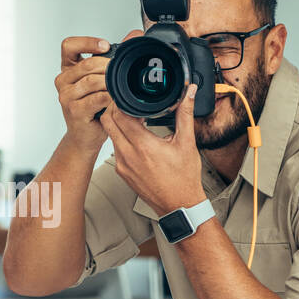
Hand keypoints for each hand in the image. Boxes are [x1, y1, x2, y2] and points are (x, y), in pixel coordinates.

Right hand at [54, 30, 142, 156]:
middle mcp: (63, 81)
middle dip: (108, 66)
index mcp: (68, 69)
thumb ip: (115, 57)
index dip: (87, 42)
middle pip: (87, 64)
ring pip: (92, 81)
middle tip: (120, 74)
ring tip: (118, 89)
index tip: (105, 46)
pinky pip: (96, 98)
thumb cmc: (94, 108)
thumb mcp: (103, 80)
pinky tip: (115, 101)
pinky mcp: (74, 110)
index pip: (69, 46)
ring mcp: (66, 96)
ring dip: (110, 84)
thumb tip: (134, 34)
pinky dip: (110, 98)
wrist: (85, 137)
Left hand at [99, 83, 206, 217]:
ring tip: (134, 120)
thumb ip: (185, 114)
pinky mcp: (122, 172)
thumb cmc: (184, 178)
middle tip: (129, 106)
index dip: (122, 102)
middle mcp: (128, 155)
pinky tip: (135, 138)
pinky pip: (115, 150)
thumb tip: (190, 92)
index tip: (132, 98)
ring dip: (117, 125)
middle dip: (115, 110)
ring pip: (110, 136)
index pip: (119, 115)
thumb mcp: (187, 143)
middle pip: (108, 123)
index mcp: (143, 145)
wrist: (179, 205)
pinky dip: (121, 140)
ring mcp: (123, 165)